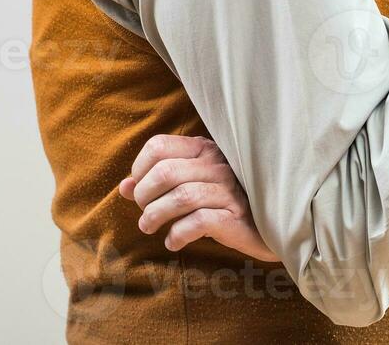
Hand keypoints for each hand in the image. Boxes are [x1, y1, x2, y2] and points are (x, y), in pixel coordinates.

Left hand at [117, 134, 279, 262]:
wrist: (264, 228)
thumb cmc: (220, 204)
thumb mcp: (189, 186)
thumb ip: (157, 184)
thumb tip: (124, 187)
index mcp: (203, 149)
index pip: (159, 146)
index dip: (139, 169)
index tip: (139, 191)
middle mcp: (216, 164)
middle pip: (165, 173)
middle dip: (144, 198)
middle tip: (144, 215)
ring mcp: (228, 189)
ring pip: (180, 197)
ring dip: (155, 216)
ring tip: (150, 228)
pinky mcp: (235, 215)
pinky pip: (198, 221)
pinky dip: (178, 234)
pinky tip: (173, 242)